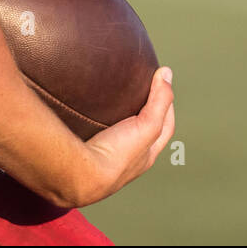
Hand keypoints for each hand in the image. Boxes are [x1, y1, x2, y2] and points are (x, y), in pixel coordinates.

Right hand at [71, 68, 175, 207]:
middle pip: (142, 132)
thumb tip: (167, 73)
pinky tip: (84, 110)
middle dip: (143, 112)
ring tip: (109, 96)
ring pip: (117, 134)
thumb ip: (159, 101)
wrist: (80, 174)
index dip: (166, 103)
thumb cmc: (117, 155)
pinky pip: (94, 133)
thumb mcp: (148, 126)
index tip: (161, 81)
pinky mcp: (86, 154)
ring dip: (117, 118)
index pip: (165, 126)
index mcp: (146, 156)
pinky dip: (94, 121)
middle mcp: (129, 161)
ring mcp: (107, 159)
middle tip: (137, 88)